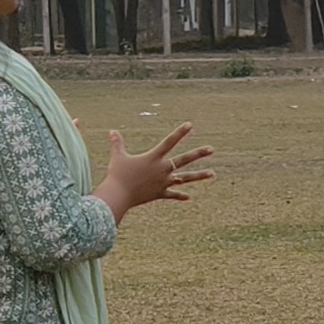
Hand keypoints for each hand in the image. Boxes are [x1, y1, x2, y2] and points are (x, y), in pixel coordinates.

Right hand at [96, 124, 214, 221]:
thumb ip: (117, 144)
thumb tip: (111, 132)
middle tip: (211, 149)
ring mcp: (163, 182)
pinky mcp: (160, 193)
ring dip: (199, 176)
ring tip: (212, 173)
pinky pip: (172, 195)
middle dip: (198, 154)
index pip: (169, 142)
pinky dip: (179, 196)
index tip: (190, 125)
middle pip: (184, 159)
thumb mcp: (117, 157)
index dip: (180, 133)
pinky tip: (189, 197)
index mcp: (154, 157)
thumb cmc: (117, 175)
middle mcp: (162, 169)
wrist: (118, 195)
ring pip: (185, 178)